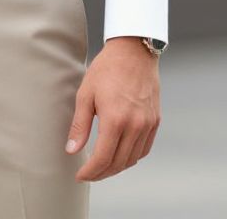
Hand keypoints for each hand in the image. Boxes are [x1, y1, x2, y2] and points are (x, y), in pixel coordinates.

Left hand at [64, 35, 160, 181]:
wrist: (133, 51)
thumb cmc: (107, 68)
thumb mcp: (86, 93)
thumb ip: (79, 125)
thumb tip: (71, 149)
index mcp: (115, 119)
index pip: (103, 158)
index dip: (90, 171)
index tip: (80, 175)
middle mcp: (135, 125)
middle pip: (118, 163)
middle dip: (102, 173)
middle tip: (89, 173)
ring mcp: (147, 124)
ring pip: (132, 159)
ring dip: (117, 167)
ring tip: (102, 166)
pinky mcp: (155, 121)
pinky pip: (144, 149)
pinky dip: (132, 157)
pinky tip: (120, 154)